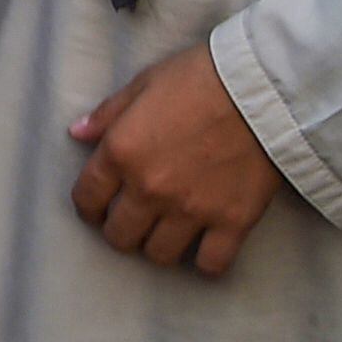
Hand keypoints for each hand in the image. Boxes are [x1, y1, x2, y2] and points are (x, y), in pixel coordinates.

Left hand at [69, 47, 280, 275]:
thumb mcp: (144, 83)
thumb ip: (108, 114)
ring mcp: (191, 210)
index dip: (89, 207)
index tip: (99, 206)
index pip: (87, 199)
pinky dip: (206, 262)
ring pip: (159, 254)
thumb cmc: (202, 77)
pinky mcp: (232, 222)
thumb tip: (77, 133)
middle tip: (136, 220)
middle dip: (122, 230)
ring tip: (169, 231)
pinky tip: (206, 246)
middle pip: (120, 236)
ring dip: (159, 246)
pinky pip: (210, 264)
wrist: (264, 89)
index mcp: (121, 153)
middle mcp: (149, 188)